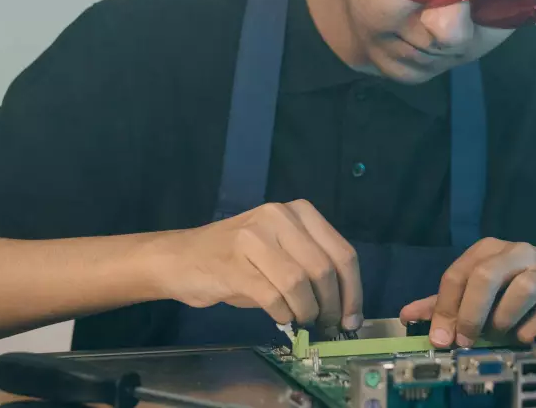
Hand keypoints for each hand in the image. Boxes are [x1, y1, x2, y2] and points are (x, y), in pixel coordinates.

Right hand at [162, 199, 362, 331]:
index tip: (353, 318)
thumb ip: (313, 267)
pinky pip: (273, 296)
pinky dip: (283, 314)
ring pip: (300, 283)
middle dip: (332, 306)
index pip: (342, 252)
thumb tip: (345, 308)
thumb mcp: (281, 250)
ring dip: (307, 311)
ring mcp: (254, 238)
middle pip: (324, 269)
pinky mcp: (234, 264)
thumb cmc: (237, 258)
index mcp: (298, 211)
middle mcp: (278, 217)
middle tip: (327, 325)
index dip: (353, 291)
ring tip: (302, 320)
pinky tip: (280, 317)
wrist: (182, 258)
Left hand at [399, 238, 535, 346]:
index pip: (457, 274)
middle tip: (465, 340)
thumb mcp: (484, 287)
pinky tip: (525, 337)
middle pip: (486, 276)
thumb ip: (446, 301)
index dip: (444, 309)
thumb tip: (407, 314)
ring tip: (500, 334)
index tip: (440, 338)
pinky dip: (532, 328)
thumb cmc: (523, 283)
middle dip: (470, 313)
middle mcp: (517, 253)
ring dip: (504, 319)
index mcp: (490, 250)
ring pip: (522, 289)